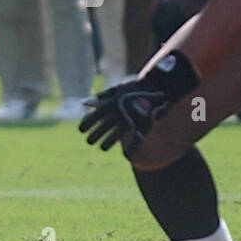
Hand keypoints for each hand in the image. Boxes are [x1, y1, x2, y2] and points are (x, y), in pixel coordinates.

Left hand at [79, 51, 198, 157]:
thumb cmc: (135, 87)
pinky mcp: (143, 126)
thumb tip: (85, 103)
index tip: (81, 130)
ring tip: (102, 147)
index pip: (95, 116)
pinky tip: (126, 155)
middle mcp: (120, 113)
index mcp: (112, 103)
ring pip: (115, 137)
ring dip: (107, 143)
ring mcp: (131, 121)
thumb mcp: (117, 89)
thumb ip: (102, 97)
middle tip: (89, 141)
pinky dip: (131, 149)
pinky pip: (136, 141)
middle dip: (94, 136)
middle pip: (103, 128)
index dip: (86, 124)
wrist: (159, 86)